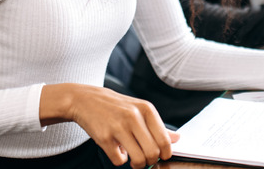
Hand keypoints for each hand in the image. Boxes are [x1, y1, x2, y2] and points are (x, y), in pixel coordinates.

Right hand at [40, 84, 179, 168]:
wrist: (86, 100)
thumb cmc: (117, 107)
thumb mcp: (140, 110)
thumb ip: (158, 126)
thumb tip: (177, 139)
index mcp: (146, 109)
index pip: (164, 139)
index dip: (165, 153)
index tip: (161, 156)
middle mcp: (134, 117)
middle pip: (152, 152)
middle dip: (151, 160)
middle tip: (146, 159)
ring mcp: (118, 127)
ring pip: (138, 159)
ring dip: (138, 164)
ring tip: (134, 160)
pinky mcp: (104, 137)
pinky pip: (119, 161)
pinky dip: (120, 160)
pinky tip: (118, 151)